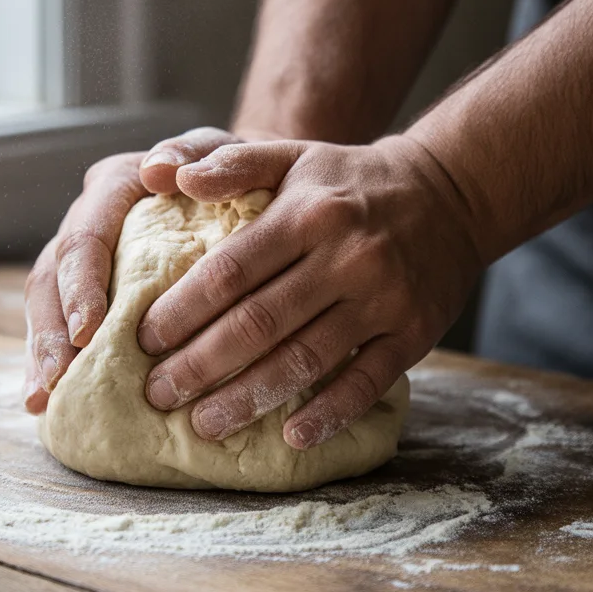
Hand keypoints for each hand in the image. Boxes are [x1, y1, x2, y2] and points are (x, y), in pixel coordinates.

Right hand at [23, 127, 251, 412]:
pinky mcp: (87, 289)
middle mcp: (87, 220)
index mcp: (113, 188)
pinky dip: (53, 361)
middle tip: (58, 378)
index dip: (82, 285)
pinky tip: (49, 401)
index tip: (89, 331)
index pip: (86, 237)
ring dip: (42, 353)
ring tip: (43, 399)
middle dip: (52, 331)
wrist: (238, 184)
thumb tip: (159, 170)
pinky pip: (60, 325)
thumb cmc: (232, 172)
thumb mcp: (222, 152)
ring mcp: (83, 259)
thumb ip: (195, 152)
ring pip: (46, 304)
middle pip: (53, 276)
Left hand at [139, 136, 481, 447]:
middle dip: (200, 364)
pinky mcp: (413, 333)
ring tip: (202, 424)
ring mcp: (383, 299)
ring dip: (249, 398)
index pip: (230, 271)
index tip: (144, 340)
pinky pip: (366, 381)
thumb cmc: (348, 181)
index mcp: (307, 213)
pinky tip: (292, 436)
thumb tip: (166, 177)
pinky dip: (329, 413)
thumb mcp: (291, 155)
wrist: (449, 194)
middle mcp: (346, 256)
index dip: (182, 310)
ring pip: (305, 359)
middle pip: (259, 322)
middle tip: (158, 393)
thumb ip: (228, 163)